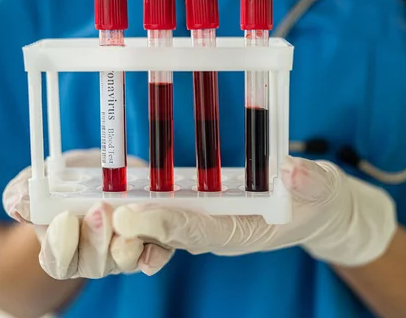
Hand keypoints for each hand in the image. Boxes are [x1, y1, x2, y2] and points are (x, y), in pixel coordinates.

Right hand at [2, 149, 173, 278]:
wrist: (104, 171)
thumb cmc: (67, 179)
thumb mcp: (43, 177)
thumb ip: (24, 192)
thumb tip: (17, 205)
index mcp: (62, 248)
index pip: (57, 262)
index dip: (60, 246)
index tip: (63, 218)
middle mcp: (94, 257)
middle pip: (93, 265)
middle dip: (94, 240)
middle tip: (99, 209)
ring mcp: (123, 254)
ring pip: (124, 261)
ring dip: (124, 245)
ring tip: (124, 216)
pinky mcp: (151, 243)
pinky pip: (155, 256)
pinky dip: (155, 252)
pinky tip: (153, 241)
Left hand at [113, 156, 396, 266]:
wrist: (312, 207)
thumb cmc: (316, 200)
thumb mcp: (322, 188)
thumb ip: (311, 183)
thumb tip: (293, 171)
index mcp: (238, 232)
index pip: (196, 232)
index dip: (164, 224)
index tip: (131, 216)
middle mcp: (212, 230)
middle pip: (163, 234)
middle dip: (127, 226)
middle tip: (91, 209)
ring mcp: (201, 219)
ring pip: (154, 223)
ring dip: (120, 216)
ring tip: (83, 200)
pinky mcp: (196, 205)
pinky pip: (160, 208)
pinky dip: (133, 202)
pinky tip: (105, 187)